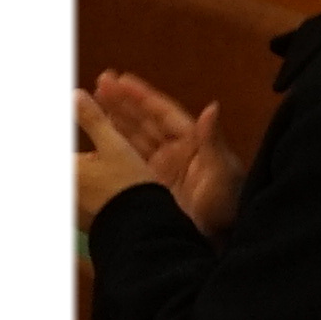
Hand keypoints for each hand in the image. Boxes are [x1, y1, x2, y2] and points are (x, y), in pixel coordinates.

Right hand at [78, 74, 245, 234]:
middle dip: (123, 101)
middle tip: (100, 81)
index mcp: (192, 142)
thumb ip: (213, 141)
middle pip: (145, 120)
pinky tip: (93, 141)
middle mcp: (175, 150)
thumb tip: (211, 107)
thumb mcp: (223, 173)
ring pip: (134, 137)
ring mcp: (161, 168)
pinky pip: (127, 161)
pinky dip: (111, 148)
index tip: (120, 79)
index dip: (142, 96)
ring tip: (93, 99)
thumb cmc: (227, 204)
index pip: (163, 113)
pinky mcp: (149, 185)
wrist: (220, 240)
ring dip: (115, 118)